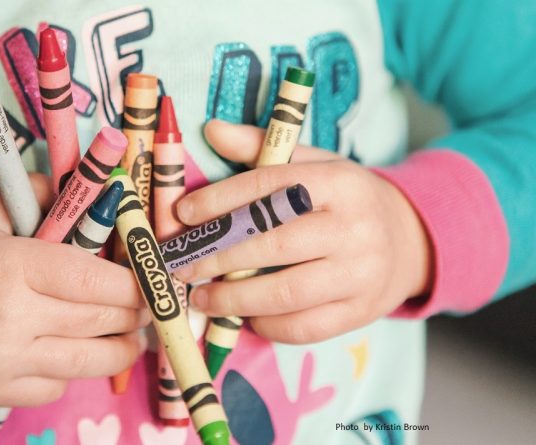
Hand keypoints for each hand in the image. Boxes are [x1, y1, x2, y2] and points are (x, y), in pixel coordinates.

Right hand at [0, 173, 148, 405]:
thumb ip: (37, 194)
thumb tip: (90, 186)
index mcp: (11, 265)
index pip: (94, 278)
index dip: (135, 282)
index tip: (154, 280)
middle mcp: (10, 317)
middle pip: (100, 320)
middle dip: (136, 314)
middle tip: (151, 305)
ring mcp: (4, 361)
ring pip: (89, 361)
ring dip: (121, 347)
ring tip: (131, 335)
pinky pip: (59, 386)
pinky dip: (74, 370)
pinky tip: (72, 350)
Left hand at [173, 120, 431, 343]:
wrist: (410, 240)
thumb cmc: (345, 200)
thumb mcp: (313, 165)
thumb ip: (262, 149)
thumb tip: (211, 130)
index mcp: (339, 183)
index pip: (271, 187)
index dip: (221, 201)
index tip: (183, 214)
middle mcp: (353, 228)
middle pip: (273, 245)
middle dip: (218, 257)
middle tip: (181, 265)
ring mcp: (361, 274)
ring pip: (285, 293)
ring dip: (233, 299)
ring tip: (201, 297)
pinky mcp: (361, 312)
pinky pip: (304, 327)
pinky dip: (266, 324)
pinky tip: (244, 315)